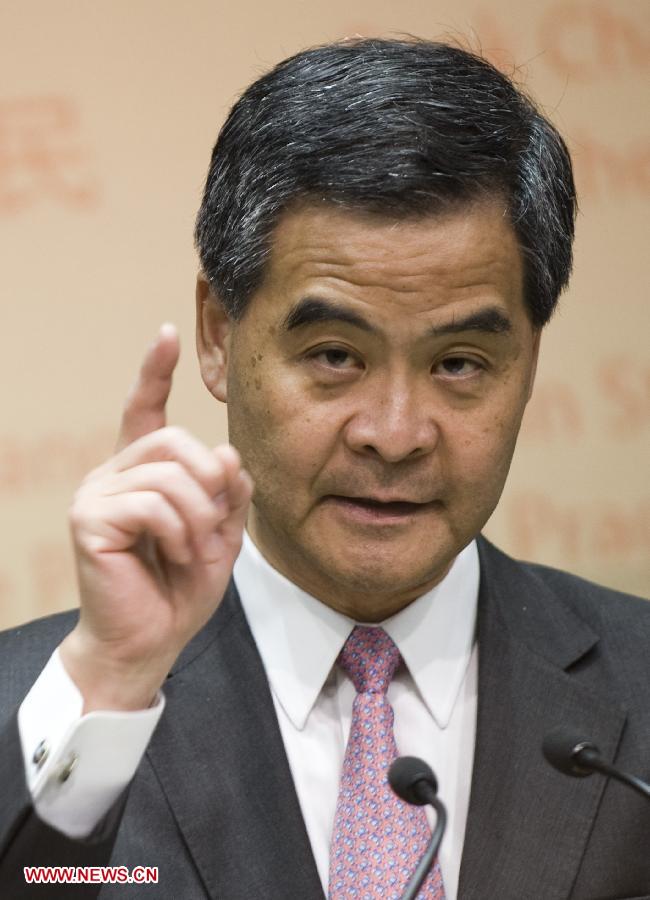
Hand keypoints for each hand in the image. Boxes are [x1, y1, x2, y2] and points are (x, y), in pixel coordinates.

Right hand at [60, 324, 252, 711]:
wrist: (150, 640)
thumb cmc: (179, 588)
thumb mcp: (219, 533)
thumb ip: (227, 492)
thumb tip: (228, 455)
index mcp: (140, 473)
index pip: (143, 410)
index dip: (154, 372)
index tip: (167, 333)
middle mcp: (112, 474)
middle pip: (175, 440)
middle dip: (211, 481)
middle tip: (214, 524)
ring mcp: (95, 494)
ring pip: (169, 474)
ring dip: (199, 517)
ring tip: (194, 550)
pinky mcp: (89, 519)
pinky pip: (154, 503)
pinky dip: (181, 533)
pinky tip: (178, 557)